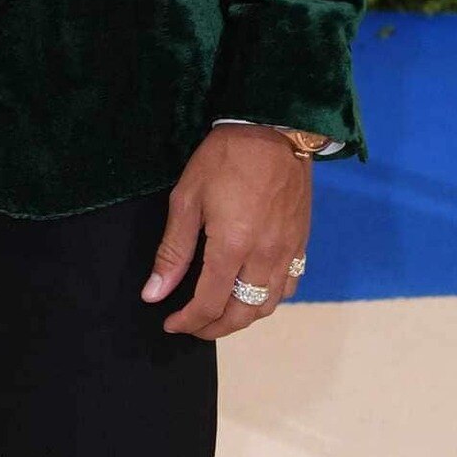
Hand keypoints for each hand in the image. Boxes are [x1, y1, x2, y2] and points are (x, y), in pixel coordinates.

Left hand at [141, 126, 312, 340]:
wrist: (274, 127)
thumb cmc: (225, 157)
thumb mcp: (187, 198)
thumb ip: (172, 251)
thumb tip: (154, 293)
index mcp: (232, 247)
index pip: (209, 304)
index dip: (188, 322)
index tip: (171, 323)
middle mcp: (265, 256)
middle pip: (242, 314)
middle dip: (214, 328)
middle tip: (193, 326)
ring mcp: (288, 251)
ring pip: (269, 305)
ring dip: (243, 318)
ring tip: (220, 313)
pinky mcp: (302, 241)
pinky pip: (289, 285)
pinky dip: (269, 299)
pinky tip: (252, 291)